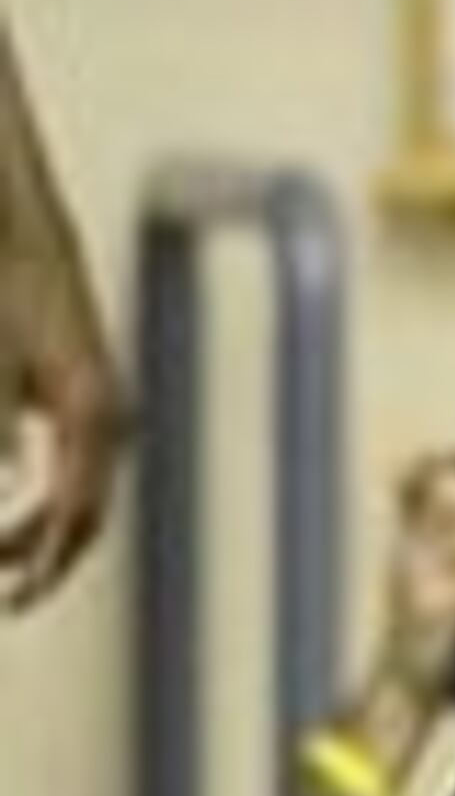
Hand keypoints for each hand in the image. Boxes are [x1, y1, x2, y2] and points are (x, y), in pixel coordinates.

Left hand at [0, 44, 127, 611]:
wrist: (7, 197)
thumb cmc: (1, 269)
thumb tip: (1, 492)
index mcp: (93, 410)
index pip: (79, 515)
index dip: (43, 566)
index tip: (10, 598)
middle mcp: (103, 407)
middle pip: (84, 507)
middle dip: (38, 553)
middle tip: (4, 592)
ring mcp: (89, 391)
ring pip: (73, 482)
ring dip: (36, 520)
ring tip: (5, 555)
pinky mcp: (65, 375)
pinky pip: (62, 449)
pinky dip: (35, 480)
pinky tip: (11, 487)